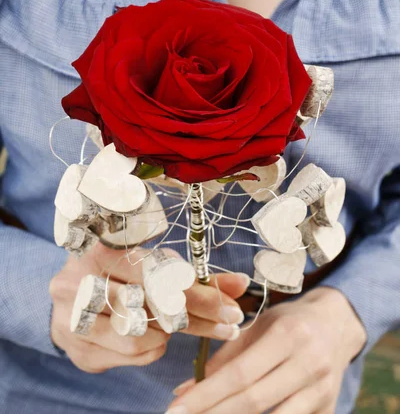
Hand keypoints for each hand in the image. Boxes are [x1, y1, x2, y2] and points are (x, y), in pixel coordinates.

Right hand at [49, 243, 248, 372]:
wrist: (68, 294)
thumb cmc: (120, 271)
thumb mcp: (151, 263)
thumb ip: (193, 277)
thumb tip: (241, 284)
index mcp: (97, 250)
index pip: (155, 276)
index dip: (196, 293)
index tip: (230, 307)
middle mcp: (76, 283)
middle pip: (150, 306)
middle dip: (195, 317)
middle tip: (227, 323)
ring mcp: (73, 319)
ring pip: (140, 336)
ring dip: (168, 333)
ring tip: (173, 324)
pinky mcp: (78, 350)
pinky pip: (132, 355)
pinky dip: (153, 347)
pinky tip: (154, 335)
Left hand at [167, 287, 366, 413]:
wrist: (338, 324)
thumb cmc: (289, 322)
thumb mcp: (258, 327)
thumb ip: (224, 357)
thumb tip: (184, 390)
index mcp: (287, 335)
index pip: (239, 373)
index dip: (205, 394)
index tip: (175, 409)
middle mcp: (308, 363)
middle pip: (254, 401)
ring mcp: (322, 390)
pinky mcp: (329, 409)